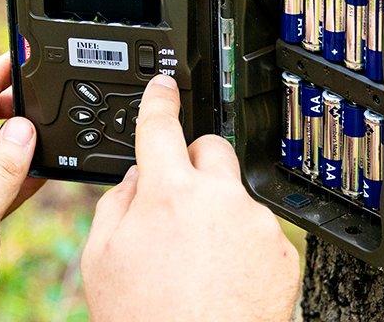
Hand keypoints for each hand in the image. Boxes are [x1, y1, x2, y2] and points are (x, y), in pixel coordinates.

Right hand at [81, 74, 300, 321]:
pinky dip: (244, 246)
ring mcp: (256, 224)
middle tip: (179, 200)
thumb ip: (117, 204)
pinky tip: (224, 279)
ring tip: (199, 263)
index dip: (159, 99)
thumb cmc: (146, 320)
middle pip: (210, 149)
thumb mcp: (101, 260)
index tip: (164, 85)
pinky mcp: (283, 251)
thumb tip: (136, 179)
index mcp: (167, 193)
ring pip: (236, 195)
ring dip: (219, 213)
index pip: (160, 125)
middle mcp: (218, 198)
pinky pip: (260, 231)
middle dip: (193, 164)